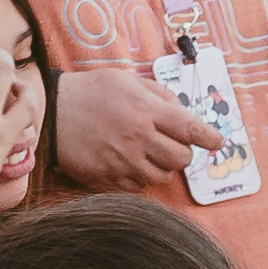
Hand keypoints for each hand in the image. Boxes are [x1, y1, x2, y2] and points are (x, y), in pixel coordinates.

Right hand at [47, 56, 213, 195]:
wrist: (50, 113)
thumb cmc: (91, 92)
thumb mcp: (127, 79)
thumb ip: (158, 94)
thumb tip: (182, 111)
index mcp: (146, 111)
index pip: (191, 129)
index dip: (209, 137)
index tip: (217, 141)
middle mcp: (138, 138)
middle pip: (182, 159)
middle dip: (183, 153)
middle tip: (172, 145)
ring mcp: (123, 162)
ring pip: (162, 178)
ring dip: (162, 168)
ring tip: (148, 154)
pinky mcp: (108, 179)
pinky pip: (138, 188)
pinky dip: (139, 179)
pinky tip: (129, 164)